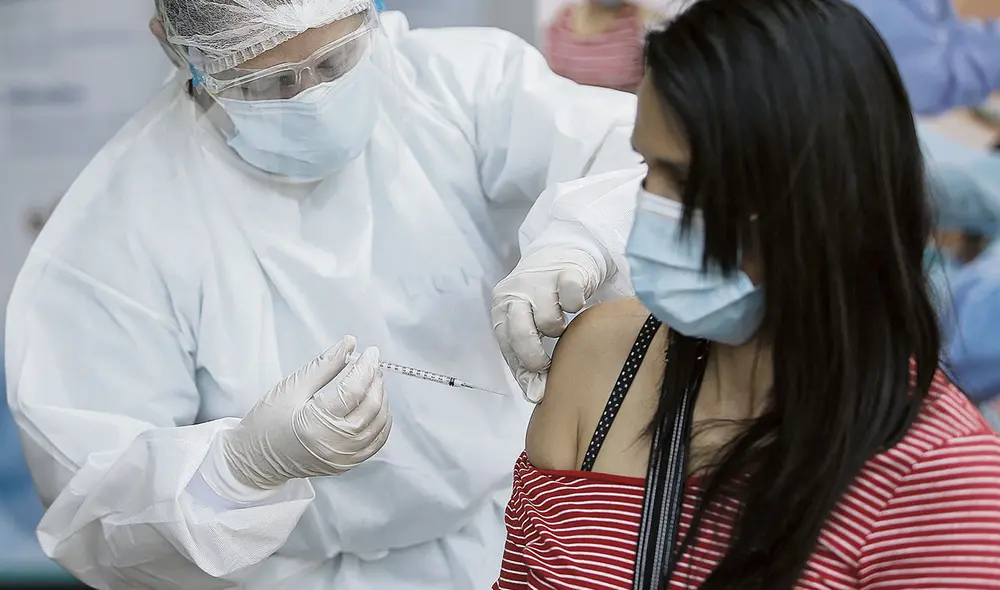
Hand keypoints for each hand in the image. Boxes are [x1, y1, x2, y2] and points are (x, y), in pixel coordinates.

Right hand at [214, 336, 391, 493]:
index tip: (370, 352)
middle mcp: (334, 444)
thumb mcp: (291, 387)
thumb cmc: (267, 423)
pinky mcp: (347, 465)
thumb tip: (349, 344)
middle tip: (372, 363)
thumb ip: (323, 365)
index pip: (353, 390)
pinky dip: (381, 420)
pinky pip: (376, 441)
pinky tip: (375, 405)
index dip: (366, 367)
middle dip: (375, 380)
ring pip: (379, 424)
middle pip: (371, 406)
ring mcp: (343, 458)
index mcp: (316, 424)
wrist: (256, 460)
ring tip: (373, 381)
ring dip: (381, 398)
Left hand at [492, 248, 601, 401]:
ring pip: (548, 320)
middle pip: (519, 333)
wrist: (563, 250)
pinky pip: (571, 298)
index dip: (523, 370)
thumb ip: (526, 359)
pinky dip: (576, 306)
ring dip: (559, 328)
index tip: (539, 386)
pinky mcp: (566, 272)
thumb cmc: (544, 296)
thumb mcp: (528, 325)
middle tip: (550, 363)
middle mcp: (516, 293)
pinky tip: (576, 305)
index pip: (507, 347)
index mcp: (502, 309)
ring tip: (563, 322)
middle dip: (535, 356)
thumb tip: (536, 394)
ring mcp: (539, 281)